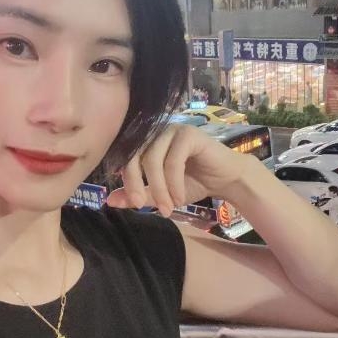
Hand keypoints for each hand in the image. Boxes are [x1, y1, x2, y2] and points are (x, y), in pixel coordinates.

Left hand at [107, 124, 251, 216]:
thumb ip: (138, 194)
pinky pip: (173, 160)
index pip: (126, 159)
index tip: (135, 205)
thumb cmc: (194, 183)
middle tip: (143, 206)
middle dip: (138, 185)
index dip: (127, 182)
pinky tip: (180, 197)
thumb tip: (110, 201)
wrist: (227, 180)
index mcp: (146, 143)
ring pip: (153, 160)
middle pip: (135, 157)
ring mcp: (172, 131)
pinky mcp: (189, 134)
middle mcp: (156, 133)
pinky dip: (174, 182)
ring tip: (168, 207)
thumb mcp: (161, 194)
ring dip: (159, 188)